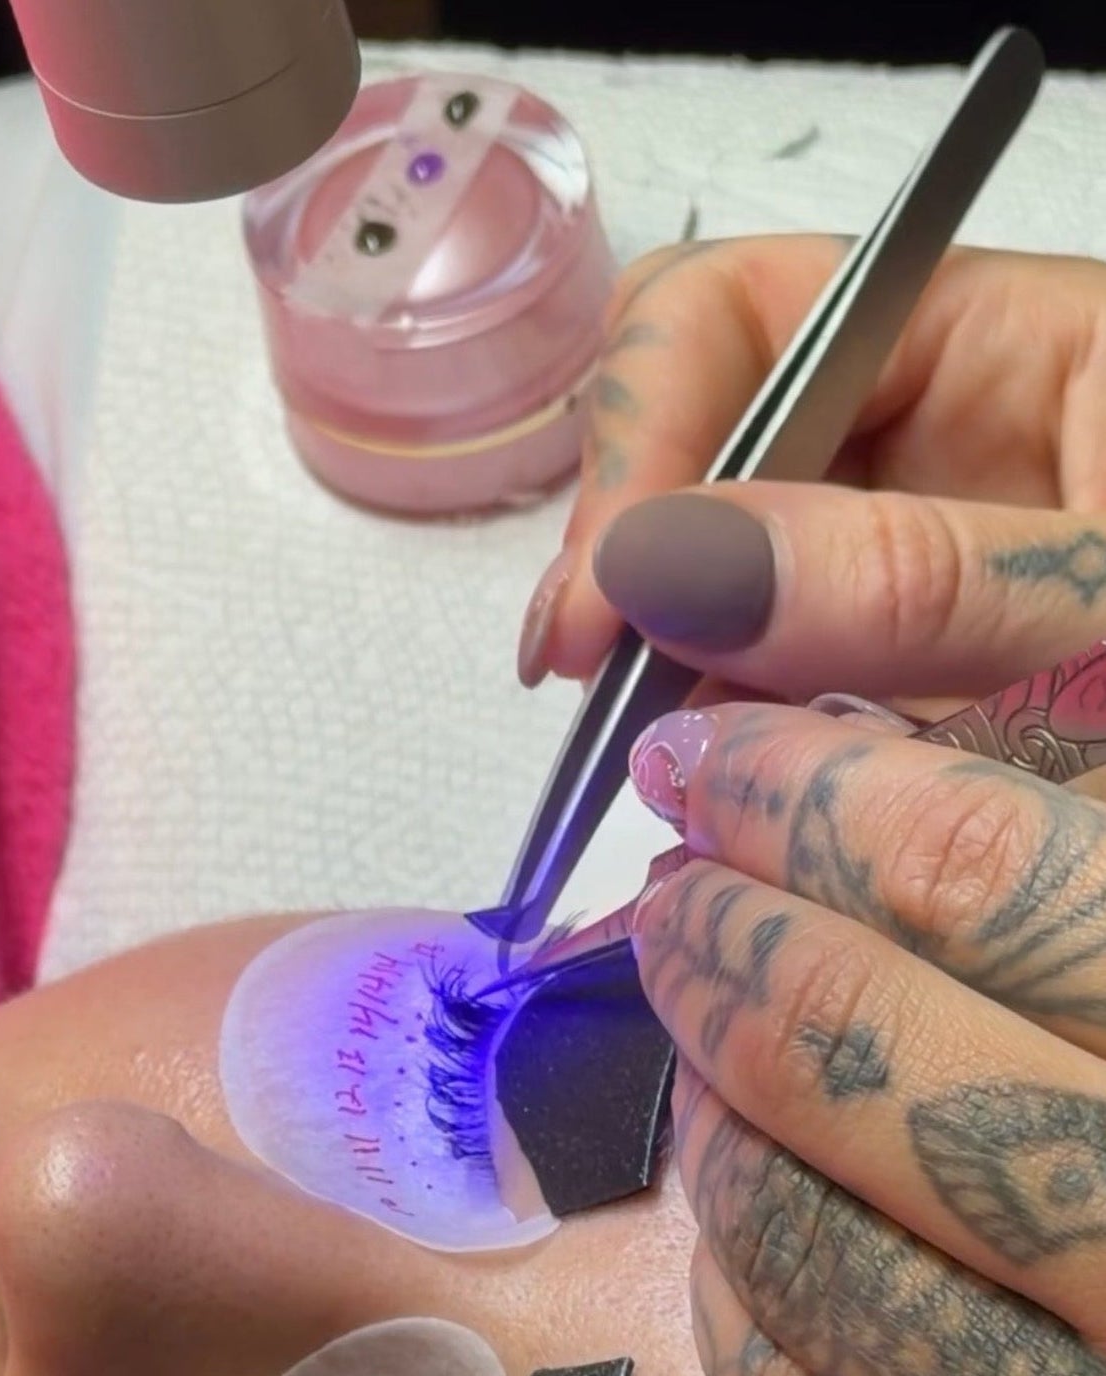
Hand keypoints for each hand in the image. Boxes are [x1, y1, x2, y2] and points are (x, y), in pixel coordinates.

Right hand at [518, 236, 1105, 716]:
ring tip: (653, 754)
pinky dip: (720, 732)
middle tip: (602, 689)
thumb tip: (660, 567)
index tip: (603, 598)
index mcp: (992, 340)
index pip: (741, 313)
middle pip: (696, 440)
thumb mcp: (1102, 592)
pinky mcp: (899, 678)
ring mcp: (902, 561)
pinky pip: (764, 684)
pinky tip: (706, 780)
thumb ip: (915, 576)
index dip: (641, 435)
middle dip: (629, 558)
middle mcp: (924, 434)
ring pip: (711, 579)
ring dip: (662, 660)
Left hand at [629, 695, 1105, 1375]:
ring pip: (827, 1265)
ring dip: (722, 1131)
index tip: (714, 750)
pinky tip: (747, 1246)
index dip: (806, 785)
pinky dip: (756, 1333)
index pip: (982, 865)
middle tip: (680, 886)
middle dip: (740, 949)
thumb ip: (1056, 692)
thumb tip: (736, 611)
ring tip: (702, 1045)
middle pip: (882, 1064)